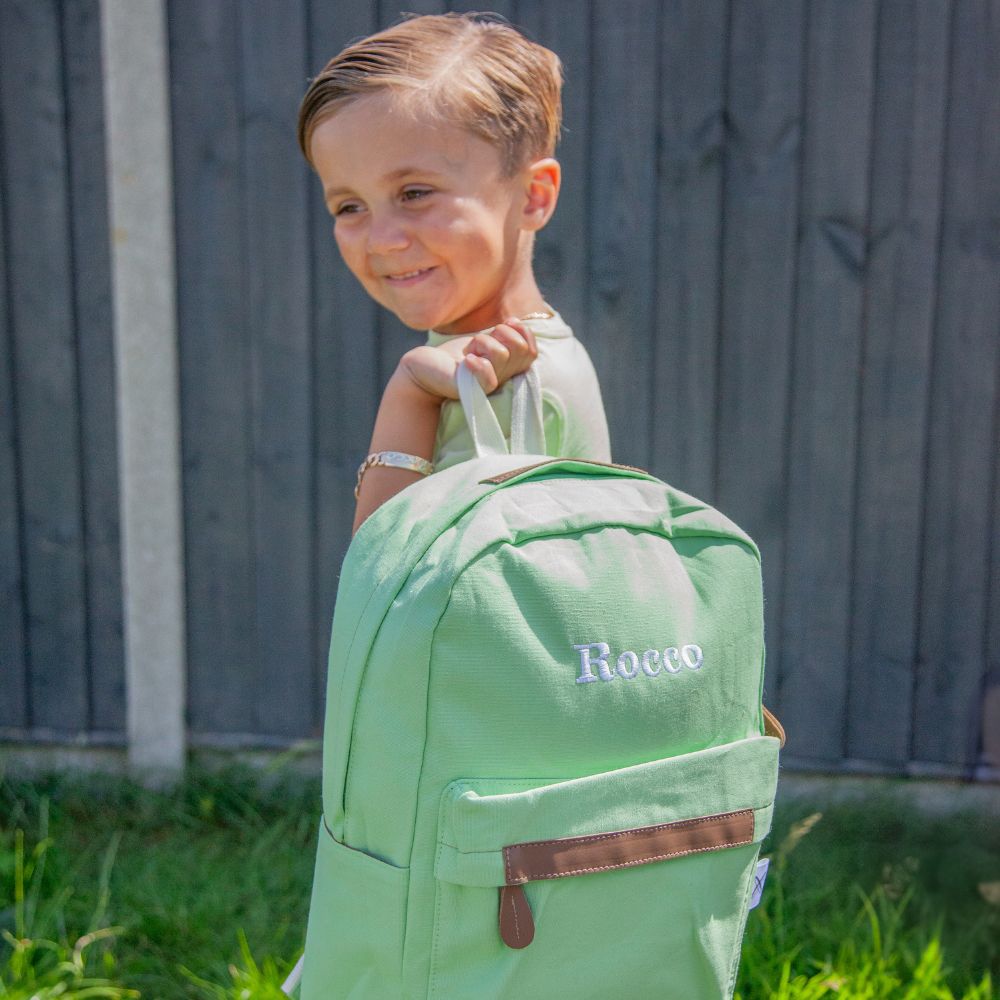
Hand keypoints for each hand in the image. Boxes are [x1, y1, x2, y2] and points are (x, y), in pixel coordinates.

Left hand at [398, 318, 538, 399]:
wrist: (424, 369)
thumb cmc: (453, 355)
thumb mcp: (483, 341)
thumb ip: (503, 335)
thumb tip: (516, 321)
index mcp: (508, 367)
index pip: (532, 351)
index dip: (523, 333)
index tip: (505, 323)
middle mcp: (503, 378)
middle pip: (521, 350)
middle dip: (502, 333)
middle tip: (479, 340)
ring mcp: (488, 386)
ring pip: (502, 354)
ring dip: (482, 342)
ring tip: (468, 350)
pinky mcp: (472, 391)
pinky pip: (489, 379)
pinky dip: (479, 365)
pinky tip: (466, 360)